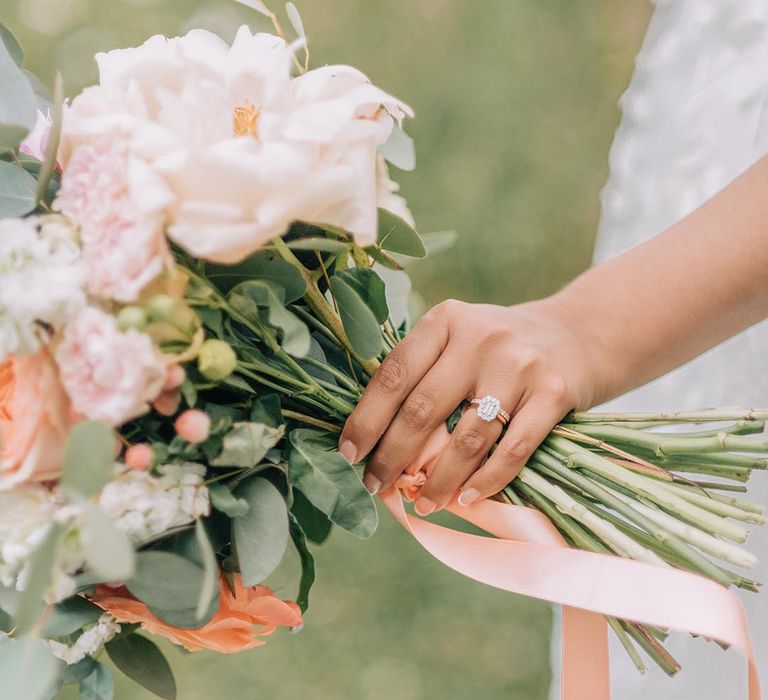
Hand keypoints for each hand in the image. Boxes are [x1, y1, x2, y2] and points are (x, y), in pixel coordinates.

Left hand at [339, 298, 602, 513]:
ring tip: (422, 501)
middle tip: (376, 486)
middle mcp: (480, 337)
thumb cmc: (498, 348)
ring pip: (467, 437)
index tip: (350, 454)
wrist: (576, 335)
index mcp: (445, 321)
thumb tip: (374, 440)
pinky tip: (466, 498)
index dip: (366, 419)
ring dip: (439, 479)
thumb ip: (422, 375)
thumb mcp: (457, 340)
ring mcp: (519, 365)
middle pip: (423, 408)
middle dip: (393, 456)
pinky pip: (513, 450)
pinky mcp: (554, 393)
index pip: (394, 375)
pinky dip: (486, 481)